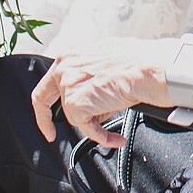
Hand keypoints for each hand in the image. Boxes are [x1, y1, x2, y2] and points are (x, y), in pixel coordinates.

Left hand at [29, 39, 175, 145]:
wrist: (149, 69)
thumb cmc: (138, 62)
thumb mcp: (105, 58)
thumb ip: (89, 71)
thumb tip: (91, 90)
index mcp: (69, 55)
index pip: (47, 84)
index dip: (44, 107)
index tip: (48, 121)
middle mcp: (64, 68)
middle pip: (52, 102)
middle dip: (57, 120)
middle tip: (54, 135)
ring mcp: (68, 85)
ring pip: (75, 115)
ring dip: (94, 122)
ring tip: (114, 118)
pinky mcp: (75, 103)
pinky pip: (87, 128)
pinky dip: (102, 136)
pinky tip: (114, 136)